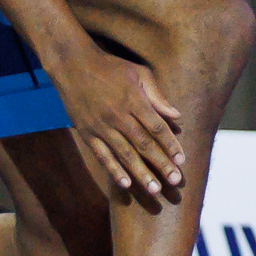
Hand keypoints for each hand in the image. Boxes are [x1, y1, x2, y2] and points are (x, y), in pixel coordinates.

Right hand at [55, 44, 184, 194]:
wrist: (73, 65)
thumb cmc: (111, 67)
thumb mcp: (138, 73)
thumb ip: (157, 96)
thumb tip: (176, 115)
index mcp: (133, 99)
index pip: (156, 127)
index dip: (171, 144)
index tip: (182, 159)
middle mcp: (118, 115)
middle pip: (143, 144)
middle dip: (161, 163)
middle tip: (175, 180)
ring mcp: (101, 126)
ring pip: (124, 154)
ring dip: (141, 173)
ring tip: (155, 189)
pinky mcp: (87, 133)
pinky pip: (102, 155)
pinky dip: (113, 170)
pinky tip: (125, 184)